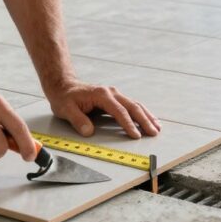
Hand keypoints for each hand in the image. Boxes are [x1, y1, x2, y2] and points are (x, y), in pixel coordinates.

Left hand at [46, 81, 160, 138]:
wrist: (64, 85)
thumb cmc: (65, 98)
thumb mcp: (66, 109)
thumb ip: (78, 120)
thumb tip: (89, 131)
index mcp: (101, 95)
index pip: (119, 111)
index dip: (128, 124)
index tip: (135, 135)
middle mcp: (111, 92)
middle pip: (132, 106)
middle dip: (144, 120)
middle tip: (153, 133)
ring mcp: (114, 94)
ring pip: (135, 104)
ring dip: (147, 116)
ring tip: (157, 127)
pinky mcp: (115, 98)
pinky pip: (131, 105)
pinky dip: (142, 112)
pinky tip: (149, 119)